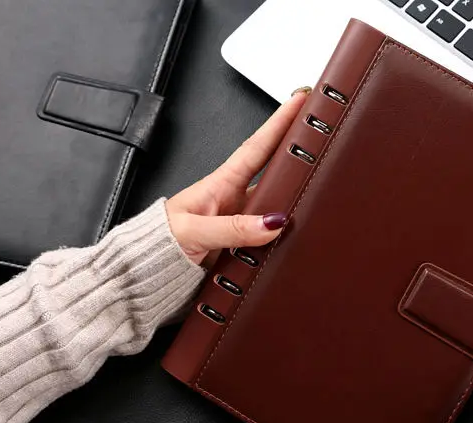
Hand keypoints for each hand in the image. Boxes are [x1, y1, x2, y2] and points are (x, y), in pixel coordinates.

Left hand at [165, 87, 311, 264]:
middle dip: (298, 153)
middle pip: (274, 172)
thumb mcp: (194, 230)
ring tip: (322, 189)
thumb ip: (233, 228)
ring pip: (277, 207)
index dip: (278, 123)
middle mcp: (236, 199)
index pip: (257, 147)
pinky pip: (272, 237)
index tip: (299, 101)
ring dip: (297, 201)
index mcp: (221, 184)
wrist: (149, 271)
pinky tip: (300, 237)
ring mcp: (242, 222)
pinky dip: (287, 236)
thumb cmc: (160, 243)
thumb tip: (272, 223)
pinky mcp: (245, 245)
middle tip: (323, 135)